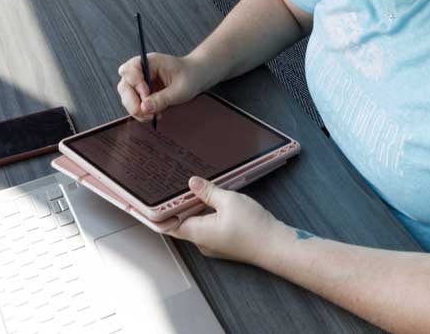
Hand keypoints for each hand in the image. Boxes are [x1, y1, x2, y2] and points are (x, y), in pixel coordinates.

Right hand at [116, 52, 206, 118]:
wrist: (196, 77)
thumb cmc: (190, 76)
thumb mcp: (180, 89)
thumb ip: (162, 98)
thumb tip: (144, 108)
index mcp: (150, 62)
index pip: (130, 70)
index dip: (135, 84)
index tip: (146, 96)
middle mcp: (141, 71)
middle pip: (124, 85)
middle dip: (133, 102)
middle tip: (146, 113)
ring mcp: (140, 82)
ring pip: (126, 97)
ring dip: (136, 109)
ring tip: (153, 116)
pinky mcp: (142, 93)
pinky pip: (134, 104)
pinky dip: (141, 112)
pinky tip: (154, 114)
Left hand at [167, 177, 286, 264]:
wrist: (275, 246)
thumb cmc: (253, 228)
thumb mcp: (228, 201)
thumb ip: (208, 191)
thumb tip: (192, 183)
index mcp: (197, 233)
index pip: (168, 224)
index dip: (160, 212)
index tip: (153, 199)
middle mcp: (202, 242)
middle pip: (182, 222)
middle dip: (180, 205)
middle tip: (179, 185)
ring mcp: (213, 245)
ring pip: (196, 224)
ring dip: (196, 208)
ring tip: (197, 190)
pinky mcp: (223, 243)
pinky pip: (208, 227)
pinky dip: (207, 214)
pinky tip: (214, 201)